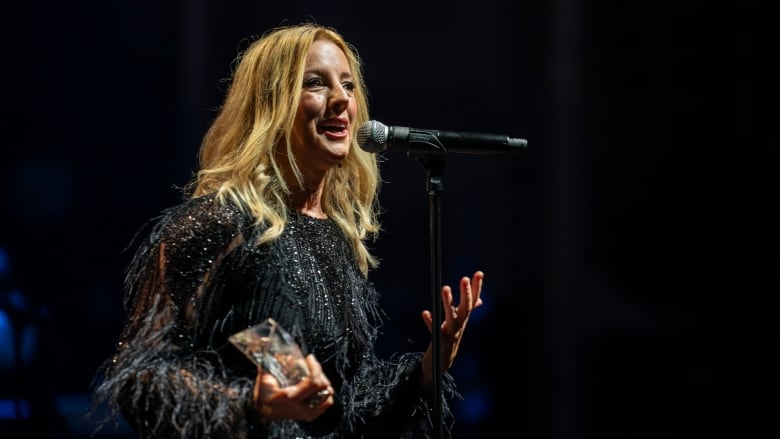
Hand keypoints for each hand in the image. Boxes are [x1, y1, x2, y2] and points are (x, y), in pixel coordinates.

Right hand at [253, 354, 334, 421]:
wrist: (261, 412)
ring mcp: (306, 413)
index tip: (310, 358)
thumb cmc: (262, 395)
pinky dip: (326, 394)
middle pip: (322, 386)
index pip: (314, 382)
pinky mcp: (309, 415)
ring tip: (316, 375)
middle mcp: (300, 407)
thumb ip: (271, 363)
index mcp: (290, 397)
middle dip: (319, 371)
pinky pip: (326, 404)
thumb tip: (280, 351)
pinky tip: (319, 388)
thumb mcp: (264, 378)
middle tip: (312, 365)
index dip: (315, 367)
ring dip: (323, 382)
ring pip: (327, 395)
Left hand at [421, 270, 483, 384]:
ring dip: (448, 303)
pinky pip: (434, 330)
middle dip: (466, 293)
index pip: (472, 301)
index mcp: (464, 318)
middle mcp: (460, 325)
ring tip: (445, 288)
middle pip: (465, 307)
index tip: (479, 273)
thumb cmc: (450, 338)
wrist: (442, 362)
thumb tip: (480, 300)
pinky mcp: (440, 341)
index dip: (476, 287)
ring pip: (451, 316)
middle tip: (464, 278)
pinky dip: (430, 322)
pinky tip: (425, 313)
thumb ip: (468, 310)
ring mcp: (451, 334)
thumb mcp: (460, 322)